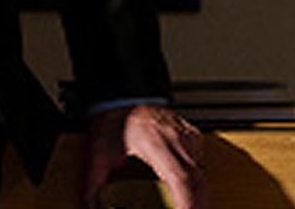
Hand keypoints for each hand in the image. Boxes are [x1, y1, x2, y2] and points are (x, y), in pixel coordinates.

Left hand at [82, 103, 205, 208]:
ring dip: (197, 197)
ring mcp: (188, 137)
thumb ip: (93, 187)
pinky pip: (201, 165)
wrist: (123, 97)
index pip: (182, 178)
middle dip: (197, 205)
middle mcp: (177, 139)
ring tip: (185, 208)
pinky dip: (196, 184)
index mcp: (156, 143)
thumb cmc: (115, 120)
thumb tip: (91, 208)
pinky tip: (186, 194)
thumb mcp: (98, 155)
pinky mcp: (192, 138)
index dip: (188, 203)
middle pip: (198, 182)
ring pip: (203, 175)